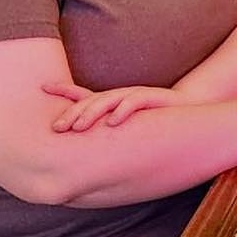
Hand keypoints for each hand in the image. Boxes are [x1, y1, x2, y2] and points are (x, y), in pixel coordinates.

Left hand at [44, 80, 190, 131]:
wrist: (194, 107)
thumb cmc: (161, 120)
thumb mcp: (130, 125)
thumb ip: (110, 132)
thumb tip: (88, 149)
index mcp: (114, 101)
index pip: (83, 94)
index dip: (63, 90)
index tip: (43, 87)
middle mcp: (122, 96)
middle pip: (91, 100)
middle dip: (72, 113)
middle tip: (56, 128)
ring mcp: (137, 96)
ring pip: (108, 100)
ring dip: (91, 113)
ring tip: (78, 127)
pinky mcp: (154, 98)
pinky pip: (135, 102)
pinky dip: (123, 110)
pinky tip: (113, 121)